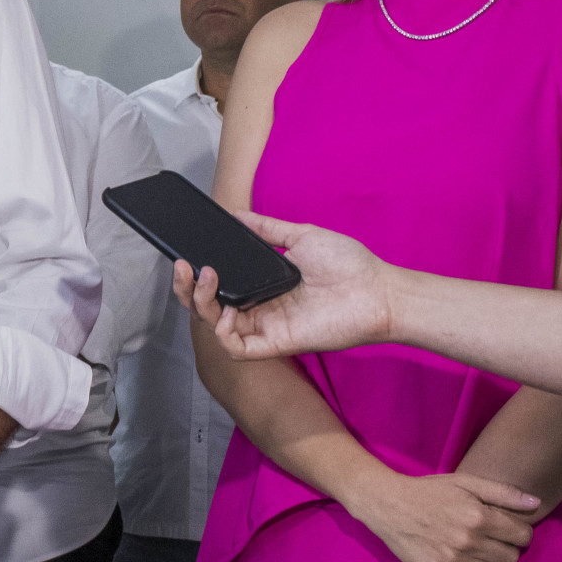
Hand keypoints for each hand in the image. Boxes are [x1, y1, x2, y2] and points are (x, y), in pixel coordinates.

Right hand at [175, 212, 394, 360]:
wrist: (379, 289)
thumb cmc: (349, 264)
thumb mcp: (301, 235)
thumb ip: (266, 228)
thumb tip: (236, 214)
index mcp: (264, 286)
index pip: (220, 286)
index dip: (198, 275)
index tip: (188, 255)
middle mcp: (261, 308)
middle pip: (209, 307)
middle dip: (187, 289)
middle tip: (182, 266)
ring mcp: (267, 327)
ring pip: (217, 326)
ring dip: (201, 304)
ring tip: (205, 279)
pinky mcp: (277, 343)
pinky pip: (238, 347)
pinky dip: (223, 333)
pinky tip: (224, 312)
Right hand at [346, 471, 537, 561]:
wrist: (387, 505)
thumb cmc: (427, 491)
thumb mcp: (464, 482)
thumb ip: (502, 492)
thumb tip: (536, 503)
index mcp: (479, 516)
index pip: (523, 535)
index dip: (520, 532)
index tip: (509, 529)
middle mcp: (469, 541)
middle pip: (512, 557)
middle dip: (508, 548)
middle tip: (494, 541)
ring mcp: (455, 561)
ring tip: (483, 555)